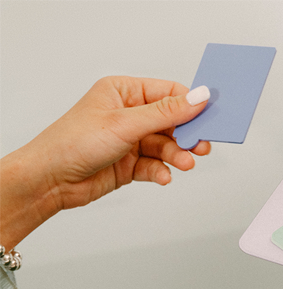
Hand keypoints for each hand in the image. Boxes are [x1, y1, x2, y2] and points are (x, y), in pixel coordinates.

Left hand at [0, 76, 209, 248]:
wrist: (50, 181)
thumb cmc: (73, 143)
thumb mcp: (126, 123)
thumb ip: (167, 112)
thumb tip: (198, 97)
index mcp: (124, 92)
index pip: (168, 93)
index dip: (191, 104)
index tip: (210, 117)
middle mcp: (128, 114)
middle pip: (172, 121)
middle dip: (186, 135)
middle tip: (201, 146)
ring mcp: (130, 140)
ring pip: (166, 145)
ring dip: (176, 156)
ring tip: (183, 164)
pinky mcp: (130, 164)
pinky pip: (156, 165)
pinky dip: (162, 171)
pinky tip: (163, 176)